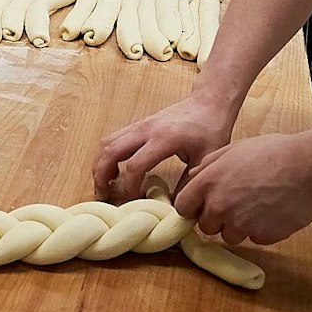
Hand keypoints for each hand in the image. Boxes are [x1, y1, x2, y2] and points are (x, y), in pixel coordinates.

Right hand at [91, 93, 235, 200]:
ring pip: (107, 142)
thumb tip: (175, 208)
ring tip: (104, 185)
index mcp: (164, 139)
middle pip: (111, 151)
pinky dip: (107, 155)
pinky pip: (113, 138)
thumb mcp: (206, 159)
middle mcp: (146, 130)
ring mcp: (140, 125)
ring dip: (100, 164)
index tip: (130, 201)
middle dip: (101, 175)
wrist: (208, 102)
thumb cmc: (211, 129)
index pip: (135, 165)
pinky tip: (113, 170)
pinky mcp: (138, 125)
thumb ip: (189, 183)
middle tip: (102, 196)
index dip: (129, 187)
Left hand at [173, 132, 311, 245]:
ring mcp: (241, 225)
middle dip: (216, 218)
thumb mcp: (234, 150)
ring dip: (238, 226)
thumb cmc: (273, 153)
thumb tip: (193, 178)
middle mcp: (220, 207)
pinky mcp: (262, 236)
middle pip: (205, 226)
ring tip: (257, 205)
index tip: (202, 205)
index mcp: (209, 183)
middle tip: (235, 203)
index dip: (192, 206)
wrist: (309, 167)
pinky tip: (272, 212)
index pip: (183, 207)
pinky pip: (254, 239)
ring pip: (229, 236)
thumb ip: (208, 166)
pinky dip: (260, 230)